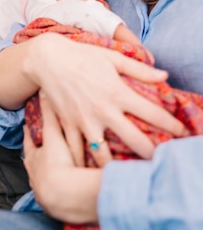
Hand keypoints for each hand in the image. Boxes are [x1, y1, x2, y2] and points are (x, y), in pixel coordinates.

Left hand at [23, 91, 100, 223]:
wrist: (67, 197)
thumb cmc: (58, 163)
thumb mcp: (54, 135)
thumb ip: (50, 114)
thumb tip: (43, 91)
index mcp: (33, 159)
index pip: (28, 144)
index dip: (29, 135)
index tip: (27, 128)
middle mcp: (36, 177)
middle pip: (35, 164)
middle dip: (39, 157)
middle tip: (44, 151)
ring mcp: (46, 193)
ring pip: (46, 181)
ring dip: (51, 175)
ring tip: (59, 171)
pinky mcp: (59, 206)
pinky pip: (60, 195)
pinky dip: (63, 190)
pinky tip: (70, 190)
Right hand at [26, 33, 185, 165]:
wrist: (47, 59)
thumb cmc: (82, 55)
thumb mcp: (112, 57)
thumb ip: (139, 69)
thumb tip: (165, 75)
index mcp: (118, 92)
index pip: (153, 114)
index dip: (172, 126)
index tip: (182, 134)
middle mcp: (103, 110)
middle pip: (135, 142)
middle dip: (151, 154)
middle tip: (158, 161)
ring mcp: (84, 121)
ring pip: (105, 156)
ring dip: (116, 168)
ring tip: (124, 174)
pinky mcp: (68, 126)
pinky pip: (77, 153)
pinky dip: (84, 165)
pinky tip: (92, 173)